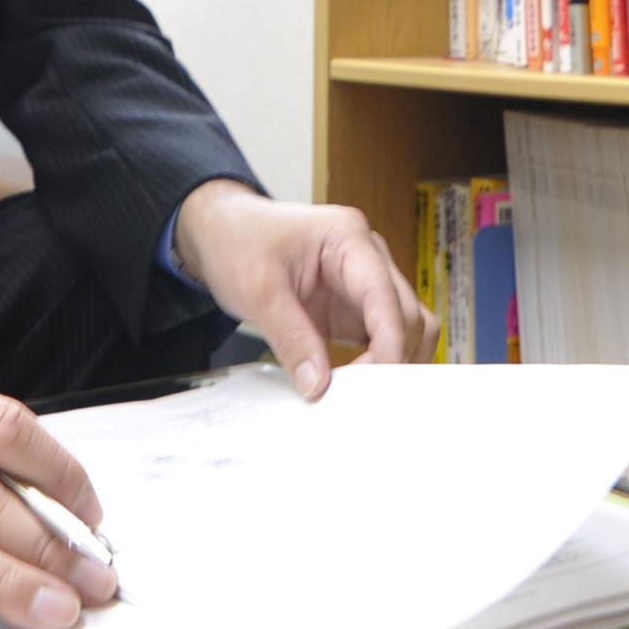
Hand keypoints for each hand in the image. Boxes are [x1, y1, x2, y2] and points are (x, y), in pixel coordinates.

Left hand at [172, 179, 433, 397]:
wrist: (221, 231)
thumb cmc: (238, 242)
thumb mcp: (257, 291)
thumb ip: (291, 338)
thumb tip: (318, 385)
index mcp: (348, 238)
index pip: (385, 295)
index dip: (390, 342)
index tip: (377, 382)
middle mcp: (367, 257)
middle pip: (407, 313)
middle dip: (393, 357)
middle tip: (364, 397)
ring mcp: (364, 282)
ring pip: (405, 326)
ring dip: (394, 360)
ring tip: (365, 394)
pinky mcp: (354, 305)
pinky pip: (381, 336)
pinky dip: (377, 362)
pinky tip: (356, 385)